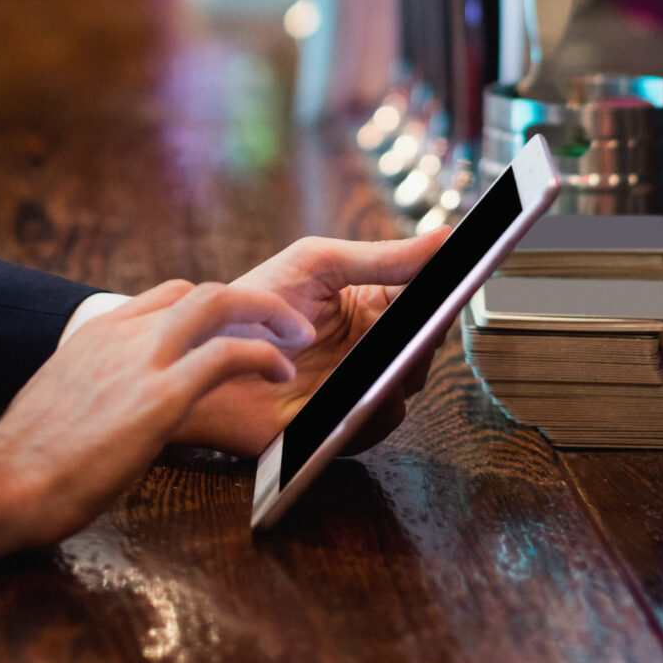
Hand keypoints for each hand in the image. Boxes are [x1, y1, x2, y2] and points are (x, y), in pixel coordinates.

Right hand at [0, 280, 308, 564]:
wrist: (5, 481)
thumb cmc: (27, 461)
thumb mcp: (58, 403)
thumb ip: (91, 390)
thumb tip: (105, 410)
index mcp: (94, 334)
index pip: (164, 297)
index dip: (208, 309)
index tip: (235, 326)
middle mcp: (120, 334)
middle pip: (199, 291)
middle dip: (249, 301)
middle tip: (282, 321)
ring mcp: (141, 359)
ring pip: (219, 303)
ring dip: (268, 314)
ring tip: (297, 336)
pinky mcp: (160, 395)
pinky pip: (227, 355)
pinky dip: (263, 355)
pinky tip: (281, 372)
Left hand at [171, 229, 448, 458]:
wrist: (200, 351)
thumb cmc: (254, 302)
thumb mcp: (318, 263)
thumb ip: (382, 255)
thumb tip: (444, 237)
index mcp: (372, 307)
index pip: (426, 303)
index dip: (447, 294)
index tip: (462, 280)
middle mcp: (371, 351)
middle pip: (424, 347)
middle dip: (430, 333)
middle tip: (429, 318)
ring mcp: (357, 389)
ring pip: (406, 388)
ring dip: (406, 370)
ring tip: (397, 353)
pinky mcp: (338, 425)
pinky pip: (374, 424)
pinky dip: (378, 407)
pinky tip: (369, 388)